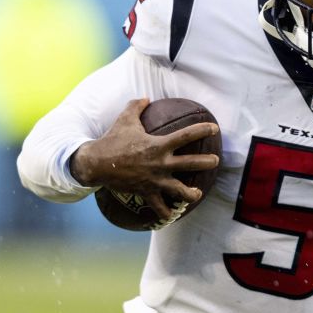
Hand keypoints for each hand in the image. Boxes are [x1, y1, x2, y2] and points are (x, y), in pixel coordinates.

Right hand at [70, 98, 219, 220]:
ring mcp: (155, 180)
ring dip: (191, 194)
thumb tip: (145, 97)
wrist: (96, 163)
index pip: (186, 136)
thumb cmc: (112, 139)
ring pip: (180, 191)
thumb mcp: (125, 119)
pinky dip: (165, 212)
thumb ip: (136, 106)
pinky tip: (171, 215)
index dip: (202, 130)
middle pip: (192, 164)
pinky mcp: (146, 192)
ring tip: (197, 194)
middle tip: (216, 161)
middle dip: (207, 163)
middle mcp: (161, 163)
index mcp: (159, 145)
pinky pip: (159, 206)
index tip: (215, 128)